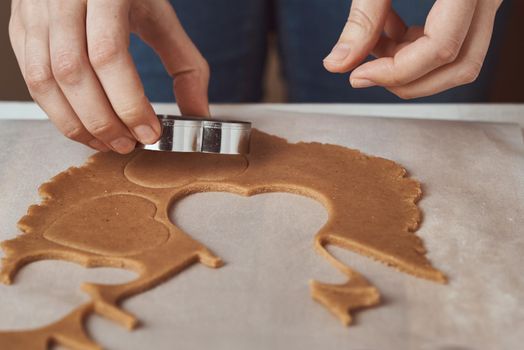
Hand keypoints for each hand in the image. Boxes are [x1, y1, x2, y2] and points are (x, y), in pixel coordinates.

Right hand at [9, 0, 209, 152]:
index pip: (109, 56)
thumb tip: (198, 113)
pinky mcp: (20, 27)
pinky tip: (83, 124)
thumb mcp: (161, 18)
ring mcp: (35, 13)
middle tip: (128, 144)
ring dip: (76, 123)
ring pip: (45, 80)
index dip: (128, 103)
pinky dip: (56, 111)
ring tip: (107, 142)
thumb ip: (185, 65)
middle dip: (103, 122)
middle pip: (73, 73)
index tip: (149, 131)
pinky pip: (31, 78)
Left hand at [323, 0, 502, 98]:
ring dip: (412, 65)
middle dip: (408, 80)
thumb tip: (338, 63)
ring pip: (460, 57)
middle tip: (365, 74)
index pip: (441, 49)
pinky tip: (388, 29)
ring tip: (372, 46)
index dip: (396, 73)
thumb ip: (362, 16)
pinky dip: (417, 45)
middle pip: (460, 65)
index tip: (358, 76)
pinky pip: (454, 38)